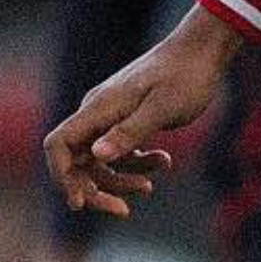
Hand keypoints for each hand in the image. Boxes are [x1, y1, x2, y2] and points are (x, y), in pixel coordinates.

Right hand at [45, 12, 238, 218]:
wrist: (202, 51)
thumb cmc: (185, 76)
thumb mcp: (162, 107)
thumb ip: (129, 132)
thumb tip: (97, 156)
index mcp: (98, 108)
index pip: (58, 145)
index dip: (61, 176)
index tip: (79, 203)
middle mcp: (97, 113)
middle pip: (77, 162)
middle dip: (96, 191)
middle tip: (123, 211)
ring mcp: (110, 117)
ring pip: (101, 162)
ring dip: (122, 180)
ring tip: (152, 184)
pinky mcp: (127, 120)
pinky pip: (120, 152)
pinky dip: (137, 164)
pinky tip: (164, 162)